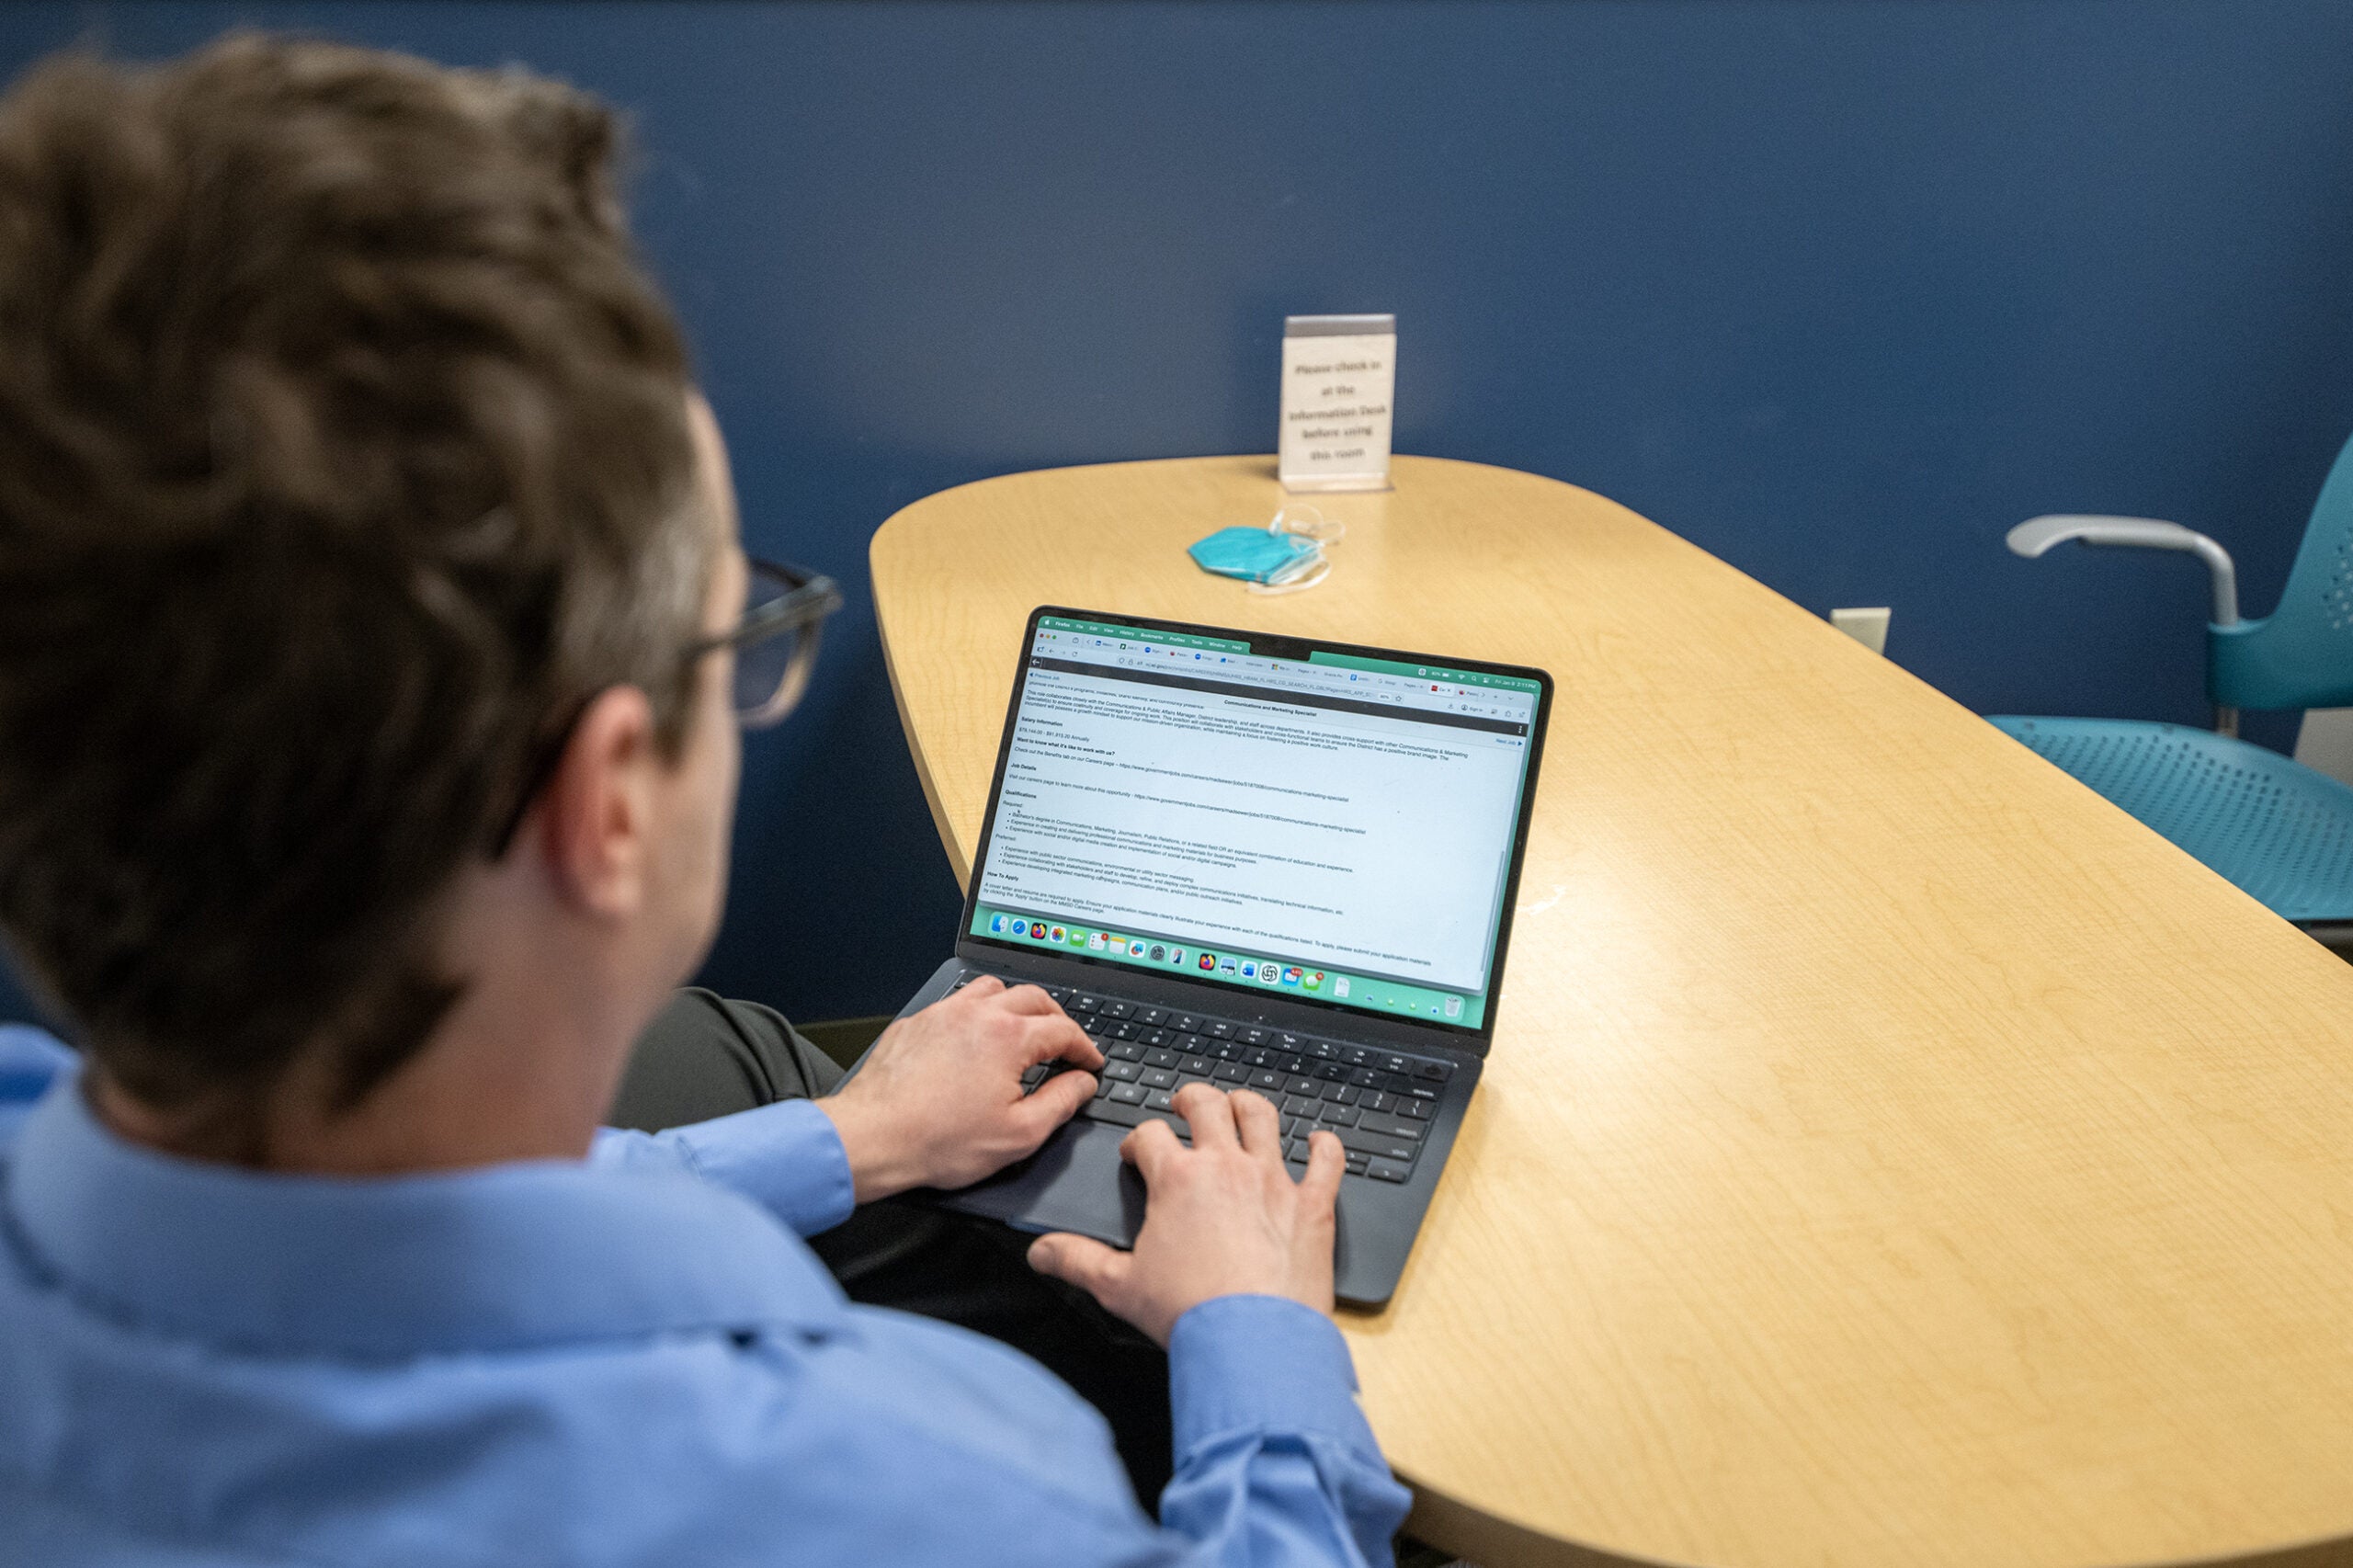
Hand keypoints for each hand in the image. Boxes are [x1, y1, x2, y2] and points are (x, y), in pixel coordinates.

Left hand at [818, 976, 1100, 1201]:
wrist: (873, 1138)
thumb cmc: (939, 1141)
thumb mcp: (1019, 1134)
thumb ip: (1060, 1103)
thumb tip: (1082, 1084)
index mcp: (1008, 1037)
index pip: (1064, 1030)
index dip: (1085, 1047)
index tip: (1090, 1062)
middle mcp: (976, 1014)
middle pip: (1033, 998)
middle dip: (1058, 1018)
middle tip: (1066, 1040)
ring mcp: (942, 1014)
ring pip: (992, 989)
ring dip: (1016, 1003)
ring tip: (1023, 1026)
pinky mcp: (915, 1024)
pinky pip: (955, 1003)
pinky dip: (976, 1013)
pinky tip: (973, 1036)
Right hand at [1026, 1084, 1342, 1345]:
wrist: (1253, 1341)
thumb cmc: (1191, 1314)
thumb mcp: (1119, 1287)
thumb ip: (1076, 1261)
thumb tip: (1042, 1251)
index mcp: (1177, 1179)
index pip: (1149, 1134)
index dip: (1137, 1139)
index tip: (1136, 1154)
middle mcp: (1226, 1167)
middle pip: (1208, 1105)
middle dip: (1192, 1098)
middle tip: (1185, 1104)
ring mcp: (1274, 1180)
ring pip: (1264, 1117)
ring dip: (1250, 1105)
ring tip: (1241, 1106)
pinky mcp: (1313, 1205)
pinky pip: (1327, 1161)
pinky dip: (1325, 1146)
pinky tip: (1321, 1142)